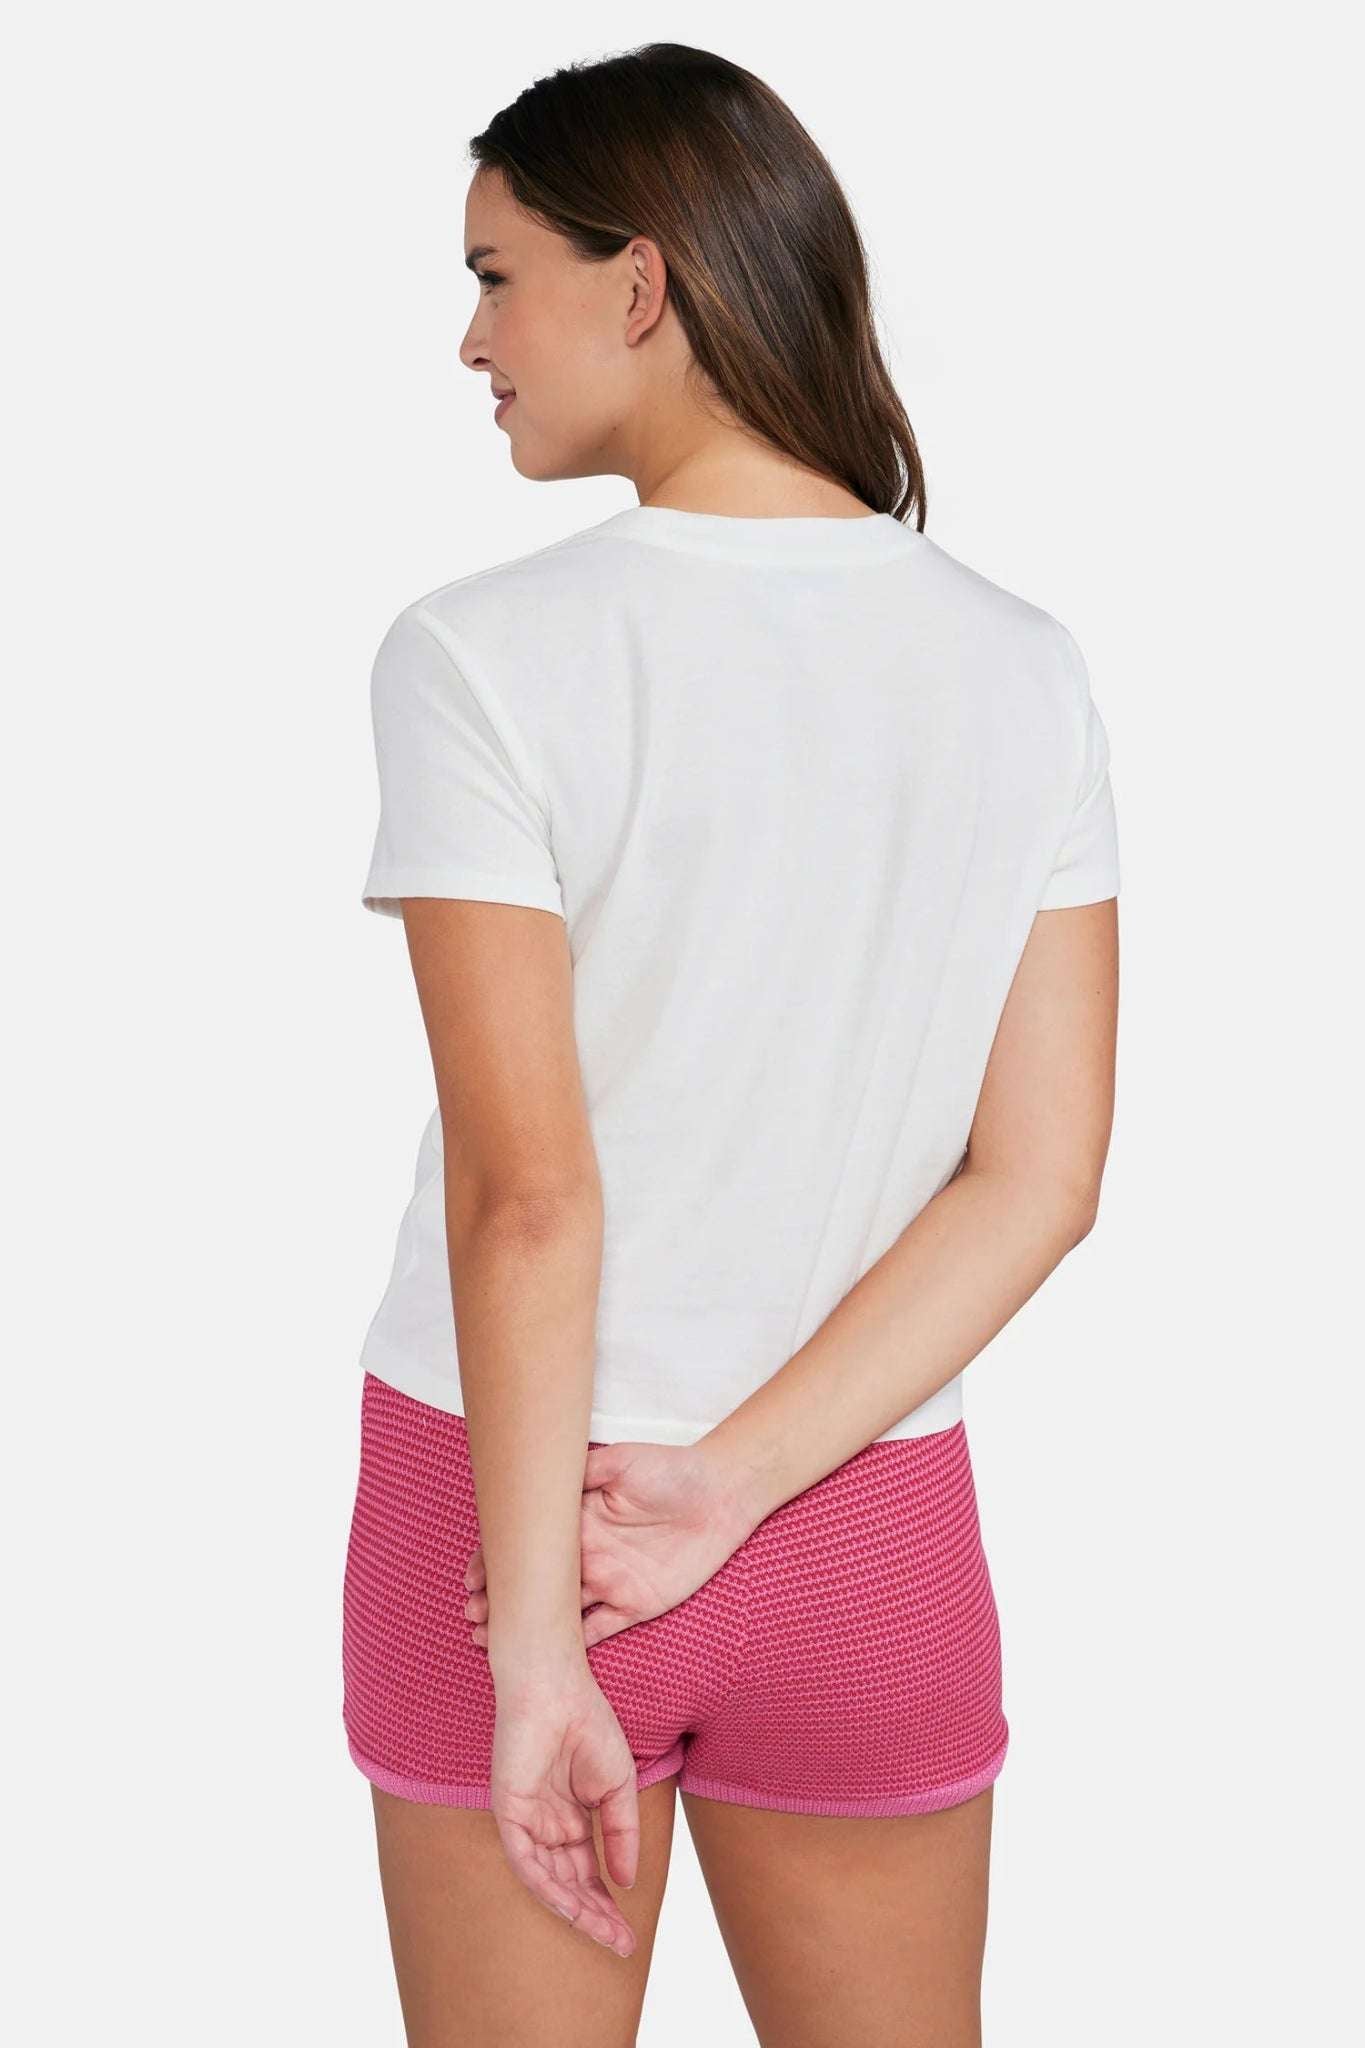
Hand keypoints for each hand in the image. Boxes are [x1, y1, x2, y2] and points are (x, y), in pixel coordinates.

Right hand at [464, 1441, 755, 1648]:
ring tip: (492, 1638)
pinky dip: (571, 1644)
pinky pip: (599, 1630)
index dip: (498, 1561)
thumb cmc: (672, 1469)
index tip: (472, 1577)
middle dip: (502, 1599)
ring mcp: (609, 1582)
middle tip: (473, 1614)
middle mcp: (588, 1554)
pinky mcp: (635, 1605)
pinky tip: (545, 1656)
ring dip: (528, 1626)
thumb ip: (584, 1471)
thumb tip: (547, 1476)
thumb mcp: (623, 1460)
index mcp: (579, 1521)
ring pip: (559, 1612)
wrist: (721, 1493)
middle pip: (537, 1585)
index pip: (531, 1547)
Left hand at [489, 1660, 640, 1957]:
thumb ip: (621, 1833)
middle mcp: (545, 1825)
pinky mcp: (508, 1812)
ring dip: (577, 1910)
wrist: (556, 1684)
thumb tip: (627, 1882)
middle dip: (595, 1916)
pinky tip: (573, 1907)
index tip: (629, 1935)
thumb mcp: (617, 1785)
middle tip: (622, 1945)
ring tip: (606, 1934)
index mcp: (568, 1817)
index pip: (586, 1872)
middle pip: (569, 1884)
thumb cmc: (586, 1722)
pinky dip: (548, 1887)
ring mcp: (525, 1821)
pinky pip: (525, 1862)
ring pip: (548, 1882)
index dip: (607, 1904)